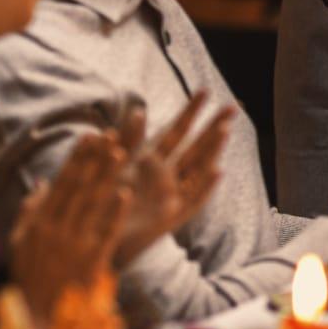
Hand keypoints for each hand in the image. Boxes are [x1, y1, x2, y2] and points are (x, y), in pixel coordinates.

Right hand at [8, 132, 129, 320]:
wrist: (38, 319)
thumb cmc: (29, 279)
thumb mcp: (18, 244)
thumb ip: (29, 211)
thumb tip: (43, 183)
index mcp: (39, 223)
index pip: (61, 182)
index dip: (77, 158)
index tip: (89, 136)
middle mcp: (56, 230)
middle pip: (80, 187)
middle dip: (95, 158)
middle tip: (111, 134)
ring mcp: (74, 245)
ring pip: (94, 203)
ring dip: (108, 176)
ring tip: (122, 153)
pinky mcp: (91, 261)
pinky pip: (106, 232)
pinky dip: (115, 213)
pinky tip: (125, 193)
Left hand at [111, 93, 235, 265]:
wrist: (94, 238)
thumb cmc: (103, 204)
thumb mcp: (114, 166)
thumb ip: (129, 139)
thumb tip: (140, 110)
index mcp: (153, 161)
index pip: (177, 131)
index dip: (191, 111)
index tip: (205, 90)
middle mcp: (168, 177)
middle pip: (196, 146)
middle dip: (213, 126)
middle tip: (233, 106)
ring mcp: (172, 196)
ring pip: (199, 169)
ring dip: (213, 150)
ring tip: (226, 130)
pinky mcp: (170, 217)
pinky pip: (193, 200)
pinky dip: (206, 186)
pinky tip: (219, 171)